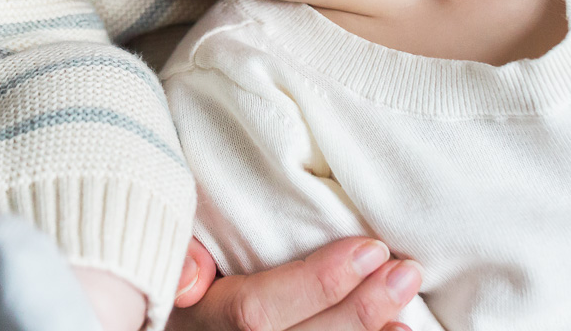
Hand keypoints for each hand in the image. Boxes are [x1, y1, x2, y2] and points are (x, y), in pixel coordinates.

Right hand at [168, 237, 420, 330]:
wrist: (172, 321)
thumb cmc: (175, 278)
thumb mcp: (164, 259)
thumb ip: (179, 256)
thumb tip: (191, 277)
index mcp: (201, 320)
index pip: (257, 312)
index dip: (316, 284)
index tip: (368, 249)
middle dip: (359, 309)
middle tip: (405, 270)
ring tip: (406, 298)